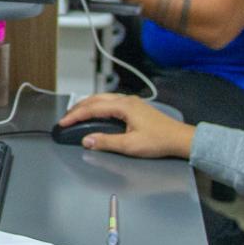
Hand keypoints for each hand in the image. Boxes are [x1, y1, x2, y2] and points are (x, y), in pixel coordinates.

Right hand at [57, 94, 195, 158]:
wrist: (180, 139)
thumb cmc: (159, 141)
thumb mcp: (130, 146)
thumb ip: (106, 142)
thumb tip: (86, 140)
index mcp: (123, 106)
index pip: (92, 108)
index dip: (75, 116)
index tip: (63, 123)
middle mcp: (126, 100)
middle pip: (95, 99)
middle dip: (78, 108)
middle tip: (66, 118)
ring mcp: (131, 102)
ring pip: (103, 99)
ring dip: (87, 105)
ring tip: (76, 114)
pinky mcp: (135, 107)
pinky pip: (110, 102)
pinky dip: (97, 106)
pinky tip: (96, 113)